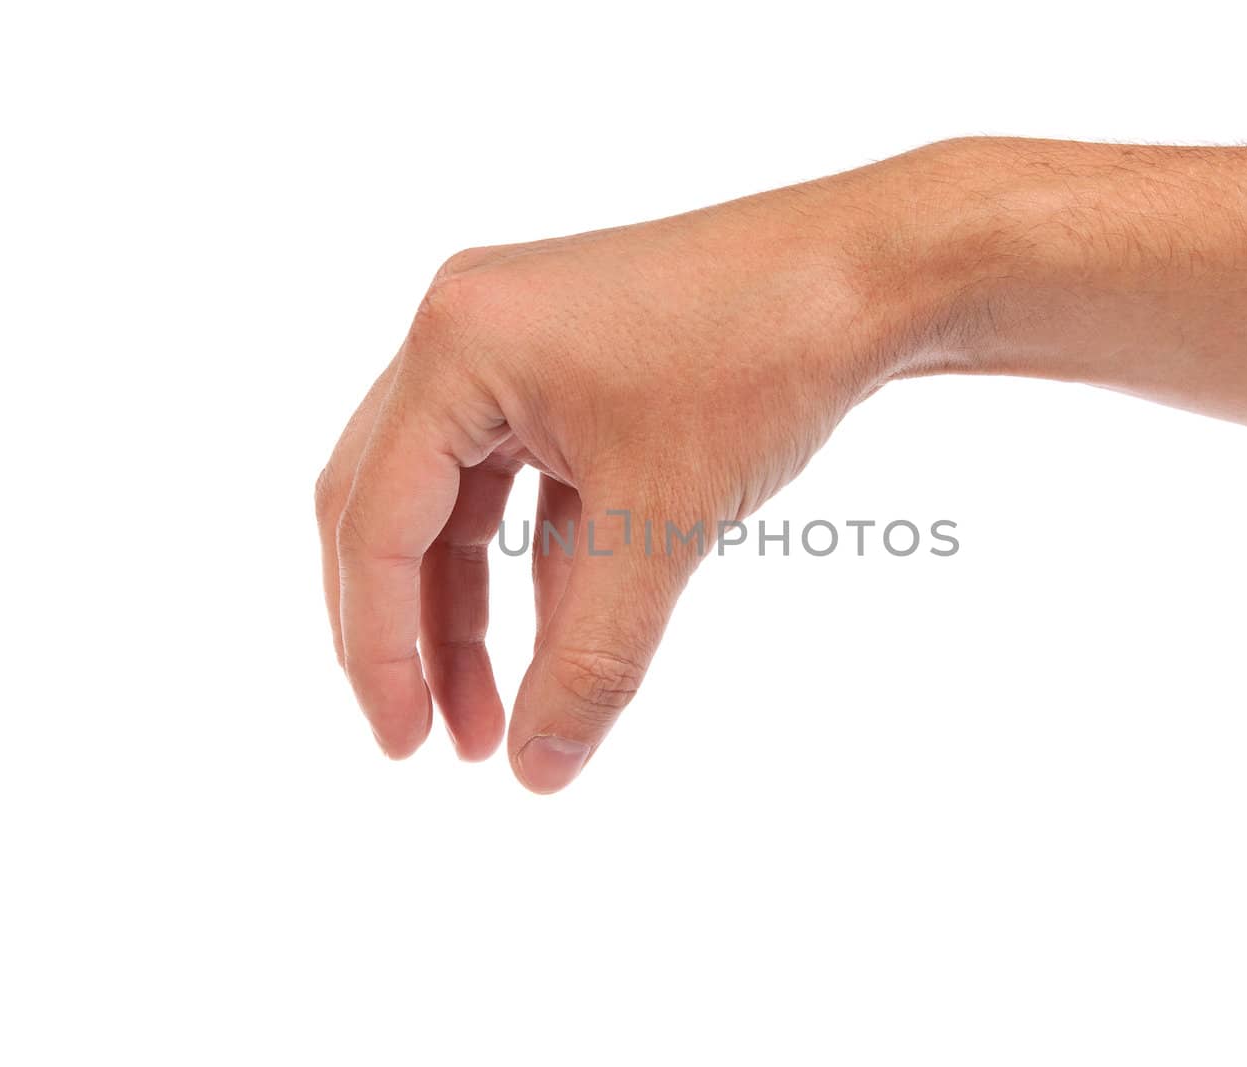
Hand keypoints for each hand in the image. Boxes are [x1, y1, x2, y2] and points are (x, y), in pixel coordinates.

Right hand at [314, 171, 905, 791]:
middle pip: (394, 508)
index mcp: (457, 348)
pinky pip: (524, 477)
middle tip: (432, 739)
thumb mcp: (664, 523)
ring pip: (458, 499)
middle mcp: (465, 330)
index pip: (376, 524)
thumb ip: (592, 658)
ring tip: (493, 714)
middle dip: (413, 632)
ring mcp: (516, 338)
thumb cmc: (764, 362)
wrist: (870, 272)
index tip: (404, 747)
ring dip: (472, 605)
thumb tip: (538, 773)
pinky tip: (560, 640)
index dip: (377, 649)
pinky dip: (536, 560)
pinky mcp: (569, 358)